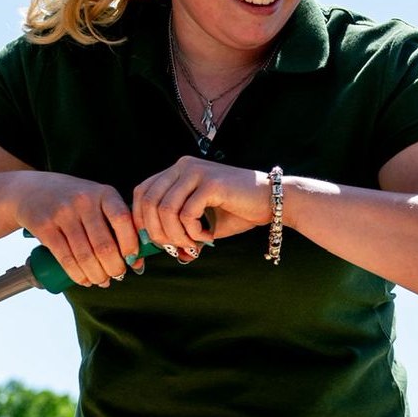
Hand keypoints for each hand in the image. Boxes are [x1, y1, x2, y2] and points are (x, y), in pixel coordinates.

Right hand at [13, 173, 138, 286]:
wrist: (31, 189)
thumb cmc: (76, 200)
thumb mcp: (99, 200)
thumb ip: (117, 223)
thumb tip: (139, 261)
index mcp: (104, 193)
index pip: (123, 220)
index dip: (131, 245)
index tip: (134, 261)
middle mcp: (84, 201)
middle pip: (104, 245)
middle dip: (114, 267)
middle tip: (118, 276)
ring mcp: (62, 214)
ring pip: (85, 255)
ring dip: (97, 275)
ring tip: (102, 281)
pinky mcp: (44, 227)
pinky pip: (65, 258)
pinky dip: (78, 275)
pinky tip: (84, 280)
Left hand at [133, 156, 273, 257]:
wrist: (276, 202)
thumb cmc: (239, 212)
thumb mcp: (201, 221)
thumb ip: (177, 229)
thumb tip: (154, 250)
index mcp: (178, 170)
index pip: (142, 192)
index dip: (141, 219)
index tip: (153, 241)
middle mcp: (184, 166)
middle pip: (150, 202)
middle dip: (157, 232)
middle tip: (177, 247)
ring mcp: (197, 172)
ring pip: (165, 209)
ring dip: (177, 235)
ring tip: (195, 243)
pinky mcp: (211, 183)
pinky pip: (186, 213)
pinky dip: (193, 232)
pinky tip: (209, 236)